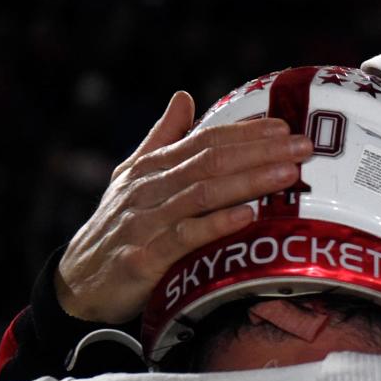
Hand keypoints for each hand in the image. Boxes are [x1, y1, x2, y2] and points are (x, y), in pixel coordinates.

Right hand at [55, 91, 310, 323]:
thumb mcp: (132, 177)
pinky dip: (218, 224)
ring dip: (250, 182)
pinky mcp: (144, 258)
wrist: (77, 282)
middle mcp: (149, 188)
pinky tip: (249, 215)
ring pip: (203, 194)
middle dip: (261, 152)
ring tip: (288, 174)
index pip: (205, 140)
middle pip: (211, 162)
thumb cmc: (116, 225)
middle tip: (303, 147)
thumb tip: (184, 97)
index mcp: (151, 167)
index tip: (284, 127)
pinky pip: (186, 237)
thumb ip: (162, 138)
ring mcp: (146, 222)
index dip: (246, 133)